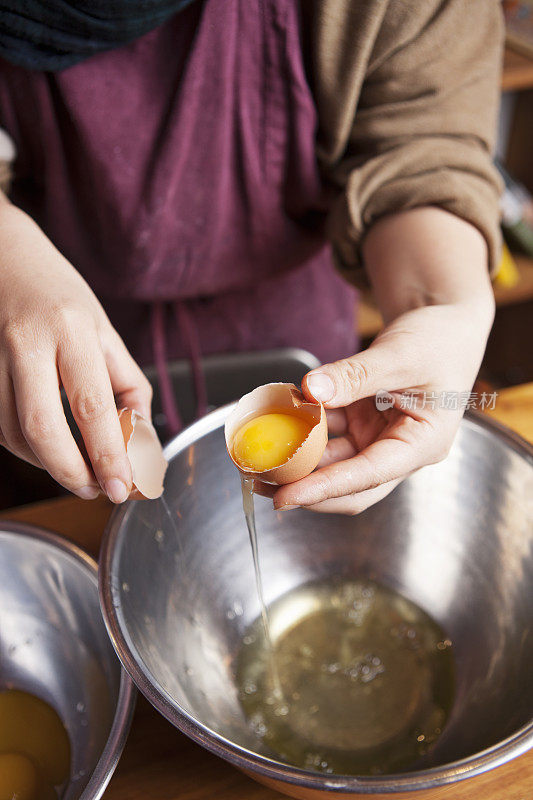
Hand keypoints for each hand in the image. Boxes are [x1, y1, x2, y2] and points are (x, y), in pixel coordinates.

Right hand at [0, 200, 151, 501]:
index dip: (107, 456)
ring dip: (45, 463)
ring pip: (10, 432)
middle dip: (70, 472)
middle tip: (95, 490)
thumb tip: (139, 437)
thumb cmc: (60, 295)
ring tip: (74, 469)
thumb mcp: (104, 330)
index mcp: (71, 329)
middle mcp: (26, 341)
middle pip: (42, 428)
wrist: (3, 256)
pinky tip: (44, 446)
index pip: (92, 407)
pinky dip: (21, 445)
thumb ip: (126, 384)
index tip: (121, 487)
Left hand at [269, 301, 488, 513]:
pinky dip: (302, 427)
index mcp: (422, 445)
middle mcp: (399, 450)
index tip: (285, 496)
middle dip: (304, 488)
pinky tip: (277, 418)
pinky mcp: (361, 424)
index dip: (324, 489)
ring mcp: (378, 438)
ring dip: (297, 459)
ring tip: (259, 454)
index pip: (367, 476)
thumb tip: (310, 391)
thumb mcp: (400, 355)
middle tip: (260, 483)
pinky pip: (326, 432)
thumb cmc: (439, 341)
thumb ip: (356, 375)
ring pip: (331, 461)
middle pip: (348, 485)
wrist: (444, 324)